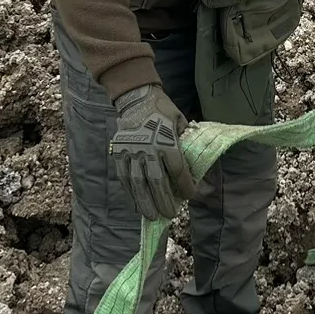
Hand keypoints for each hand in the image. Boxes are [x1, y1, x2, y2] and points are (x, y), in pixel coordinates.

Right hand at [108, 85, 196, 220]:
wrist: (136, 97)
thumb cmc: (163, 110)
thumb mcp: (180, 121)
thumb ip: (186, 141)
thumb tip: (195, 163)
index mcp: (166, 140)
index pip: (178, 169)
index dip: (185, 185)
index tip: (190, 196)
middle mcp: (148, 148)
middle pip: (157, 181)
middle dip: (164, 201)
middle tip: (170, 215)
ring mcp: (131, 151)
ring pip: (138, 183)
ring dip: (145, 202)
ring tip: (152, 216)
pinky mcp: (119, 153)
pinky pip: (124, 177)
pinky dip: (130, 193)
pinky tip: (136, 204)